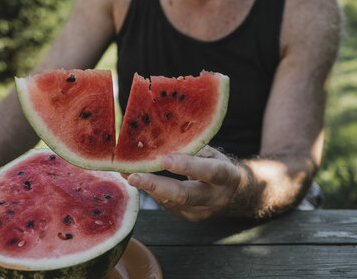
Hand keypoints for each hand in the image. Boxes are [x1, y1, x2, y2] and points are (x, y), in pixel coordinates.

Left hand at [127, 146, 241, 221]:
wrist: (230, 192)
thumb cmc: (216, 164)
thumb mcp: (211, 152)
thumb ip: (191, 148)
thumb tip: (160, 139)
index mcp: (226, 176)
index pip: (208, 171)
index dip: (187, 166)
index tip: (164, 159)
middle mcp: (216, 198)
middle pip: (184, 195)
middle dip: (156, 185)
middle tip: (133, 177)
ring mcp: (202, 212)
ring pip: (170, 201)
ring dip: (147, 187)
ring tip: (126, 173)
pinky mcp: (188, 216)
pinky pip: (166, 204)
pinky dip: (151, 190)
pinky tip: (136, 179)